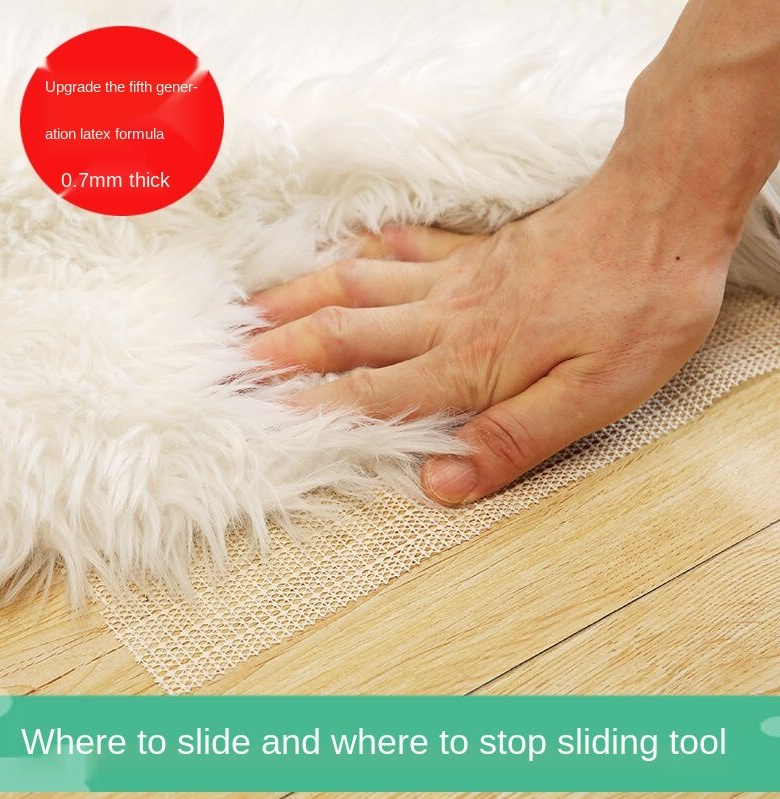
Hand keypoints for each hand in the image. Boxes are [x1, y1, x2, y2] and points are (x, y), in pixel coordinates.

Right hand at [249, 159, 732, 505]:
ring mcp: (456, 278)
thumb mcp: (591, 399)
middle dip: (283, 349)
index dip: (313, 407)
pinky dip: (371, 251)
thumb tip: (442, 483)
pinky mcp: (476, 251)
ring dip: (304, 298)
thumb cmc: (635, 313)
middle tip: (230, 359)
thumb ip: (510, 439)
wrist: (662, 220)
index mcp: (468, 362)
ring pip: (361, 287)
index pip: (372, 392)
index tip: (259, 417)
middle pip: (347, 333)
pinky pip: (409, 249)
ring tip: (255, 308)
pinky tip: (351, 249)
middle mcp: (446, 317)